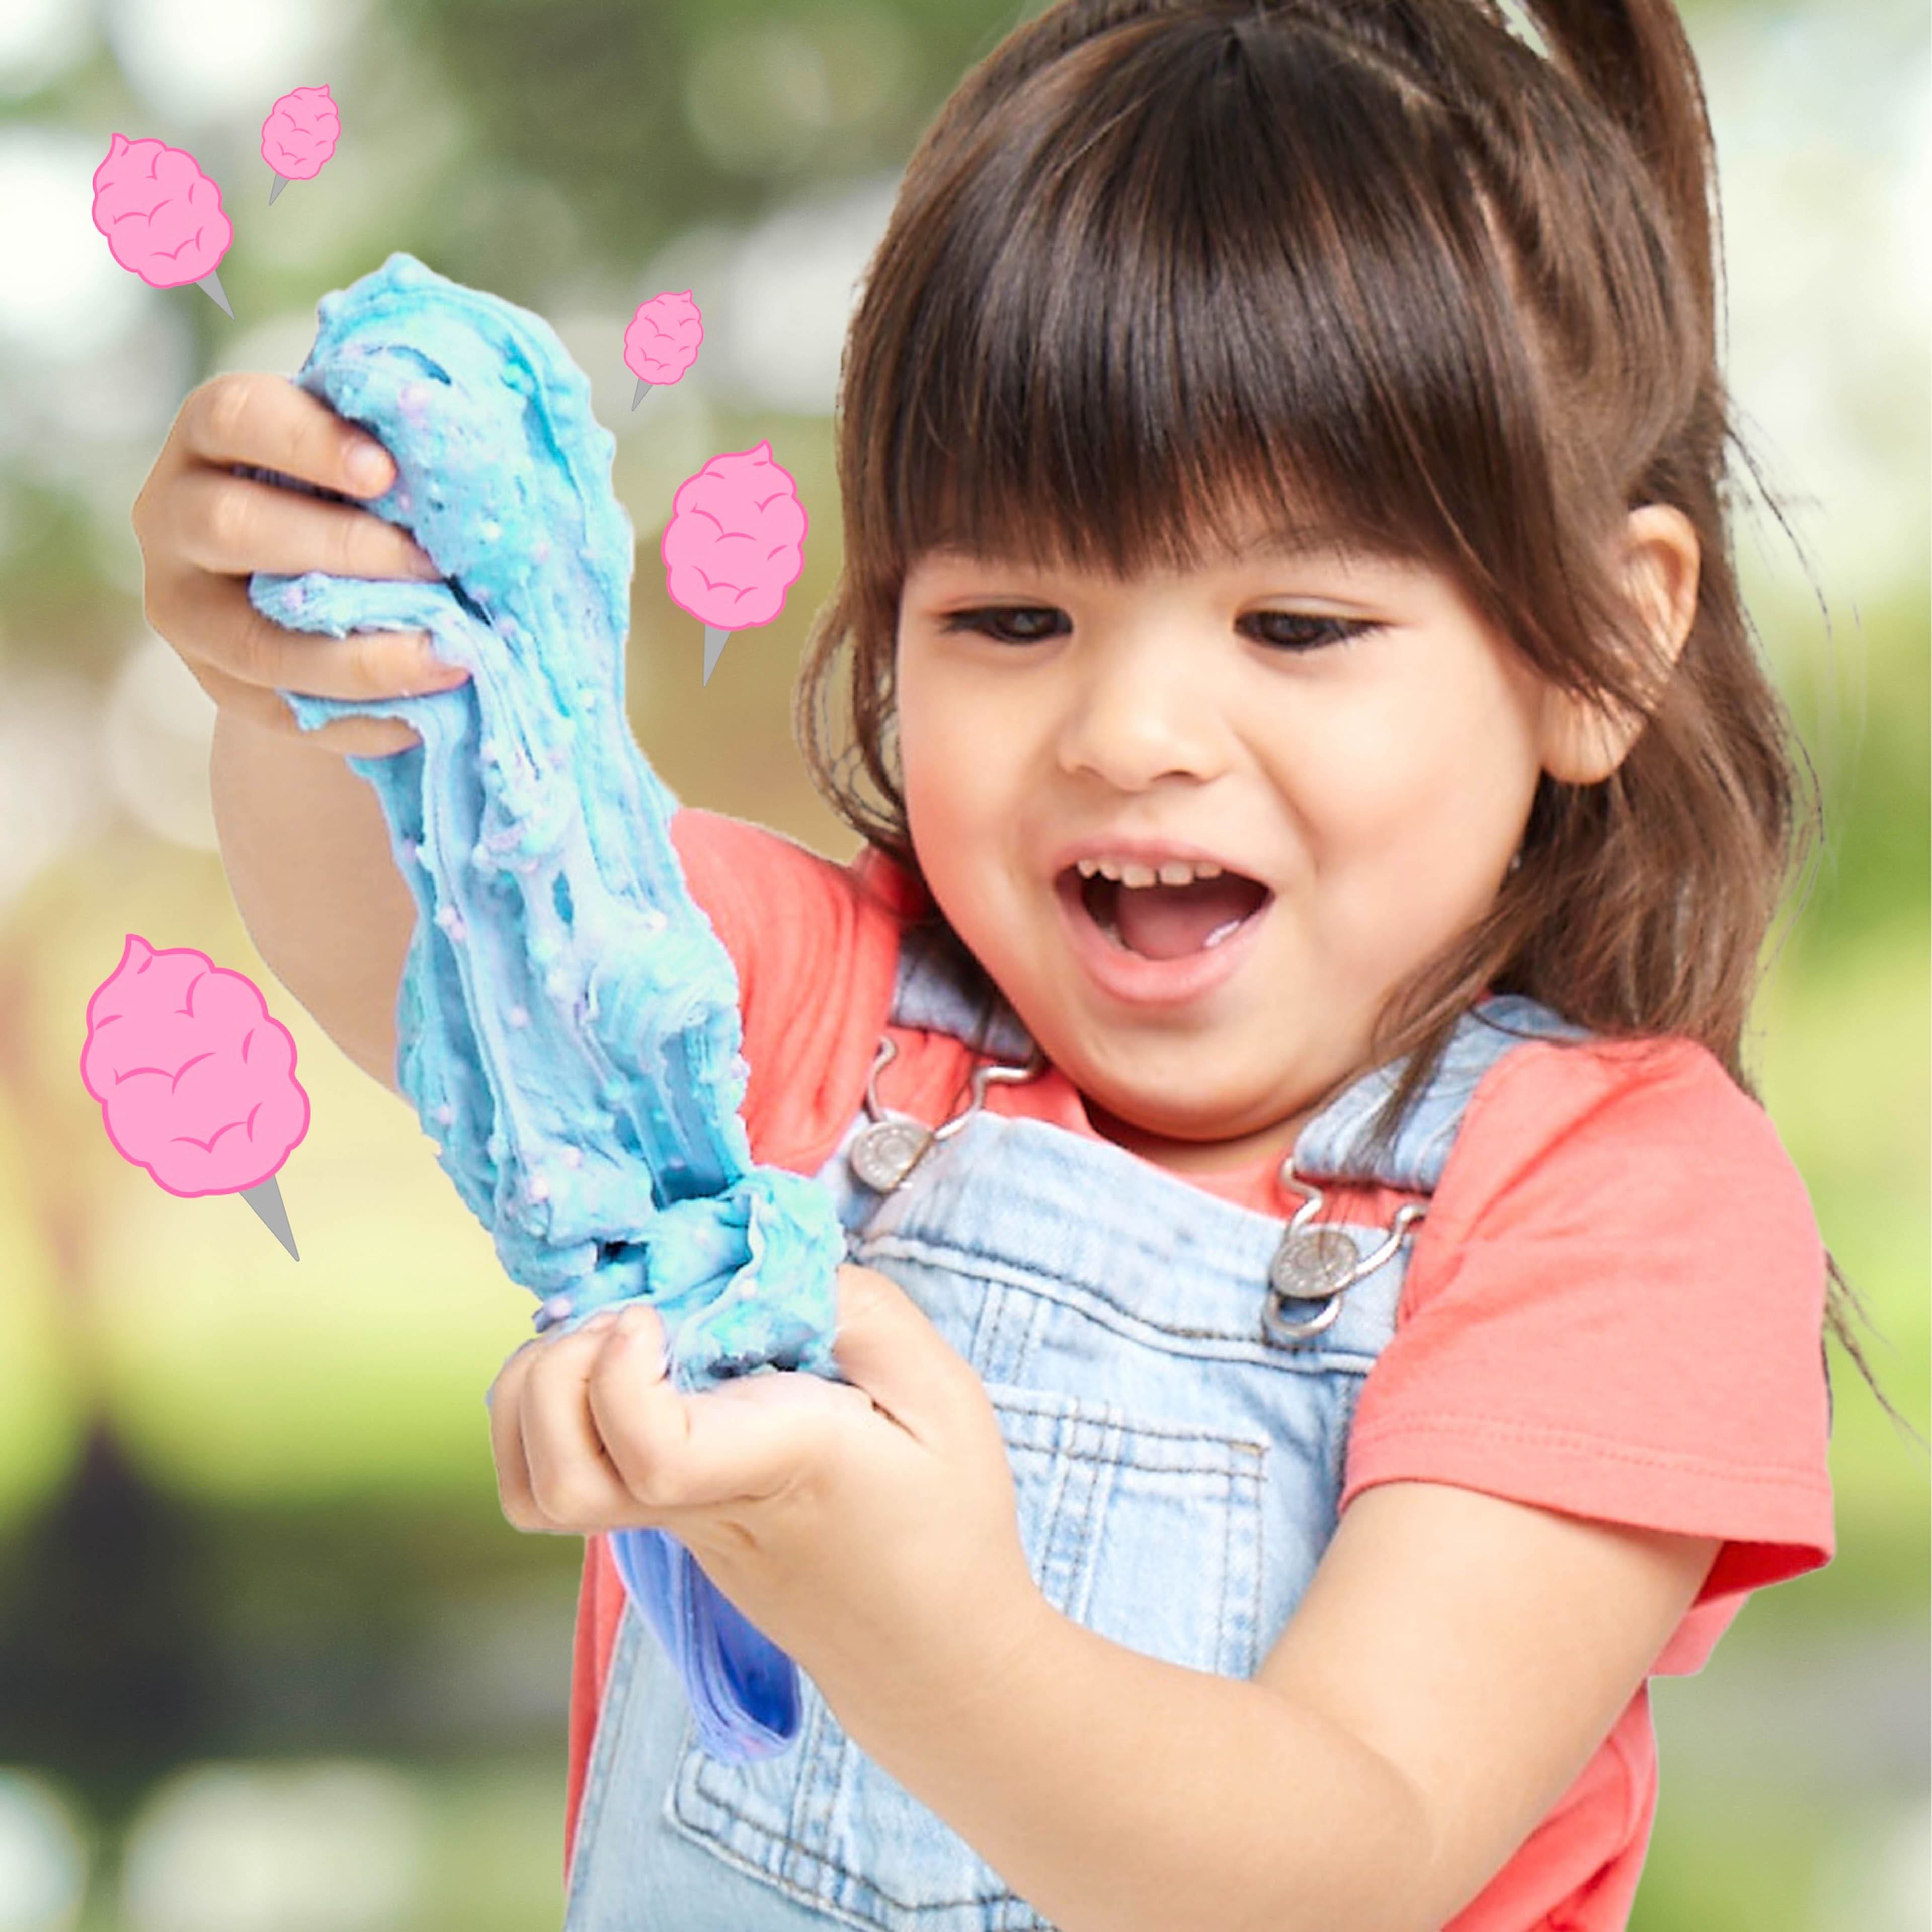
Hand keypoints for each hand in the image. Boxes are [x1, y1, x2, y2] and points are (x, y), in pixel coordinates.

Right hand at [132, 371, 465, 758]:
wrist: (314, 581)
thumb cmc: (355, 495)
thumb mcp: (363, 454)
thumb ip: (394, 449)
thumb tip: (478, 464)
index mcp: (209, 437)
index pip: (236, 418)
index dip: (308, 442)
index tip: (388, 471)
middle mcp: (173, 517)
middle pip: (233, 526)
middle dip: (343, 550)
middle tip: (433, 566)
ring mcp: (186, 608)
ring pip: (257, 642)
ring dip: (361, 658)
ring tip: (450, 659)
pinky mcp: (216, 682)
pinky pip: (282, 711)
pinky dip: (360, 718)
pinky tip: (424, 717)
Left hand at [487, 1263, 1047, 1720]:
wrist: (930, 1647)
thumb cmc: (943, 1514)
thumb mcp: (941, 1394)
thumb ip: (862, 1312)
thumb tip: (771, 1259)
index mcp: (775, 1466)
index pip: (652, 1454)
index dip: (619, 1377)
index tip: (653, 1316)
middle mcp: (699, 1505)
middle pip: (557, 1483)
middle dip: (552, 1377)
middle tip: (622, 1319)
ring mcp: (666, 1527)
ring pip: (536, 1492)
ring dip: (535, 1396)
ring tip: (601, 1338)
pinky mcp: (655, 1527)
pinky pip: (553, 1488)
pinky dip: (542, 1421)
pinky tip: (603, 1371)